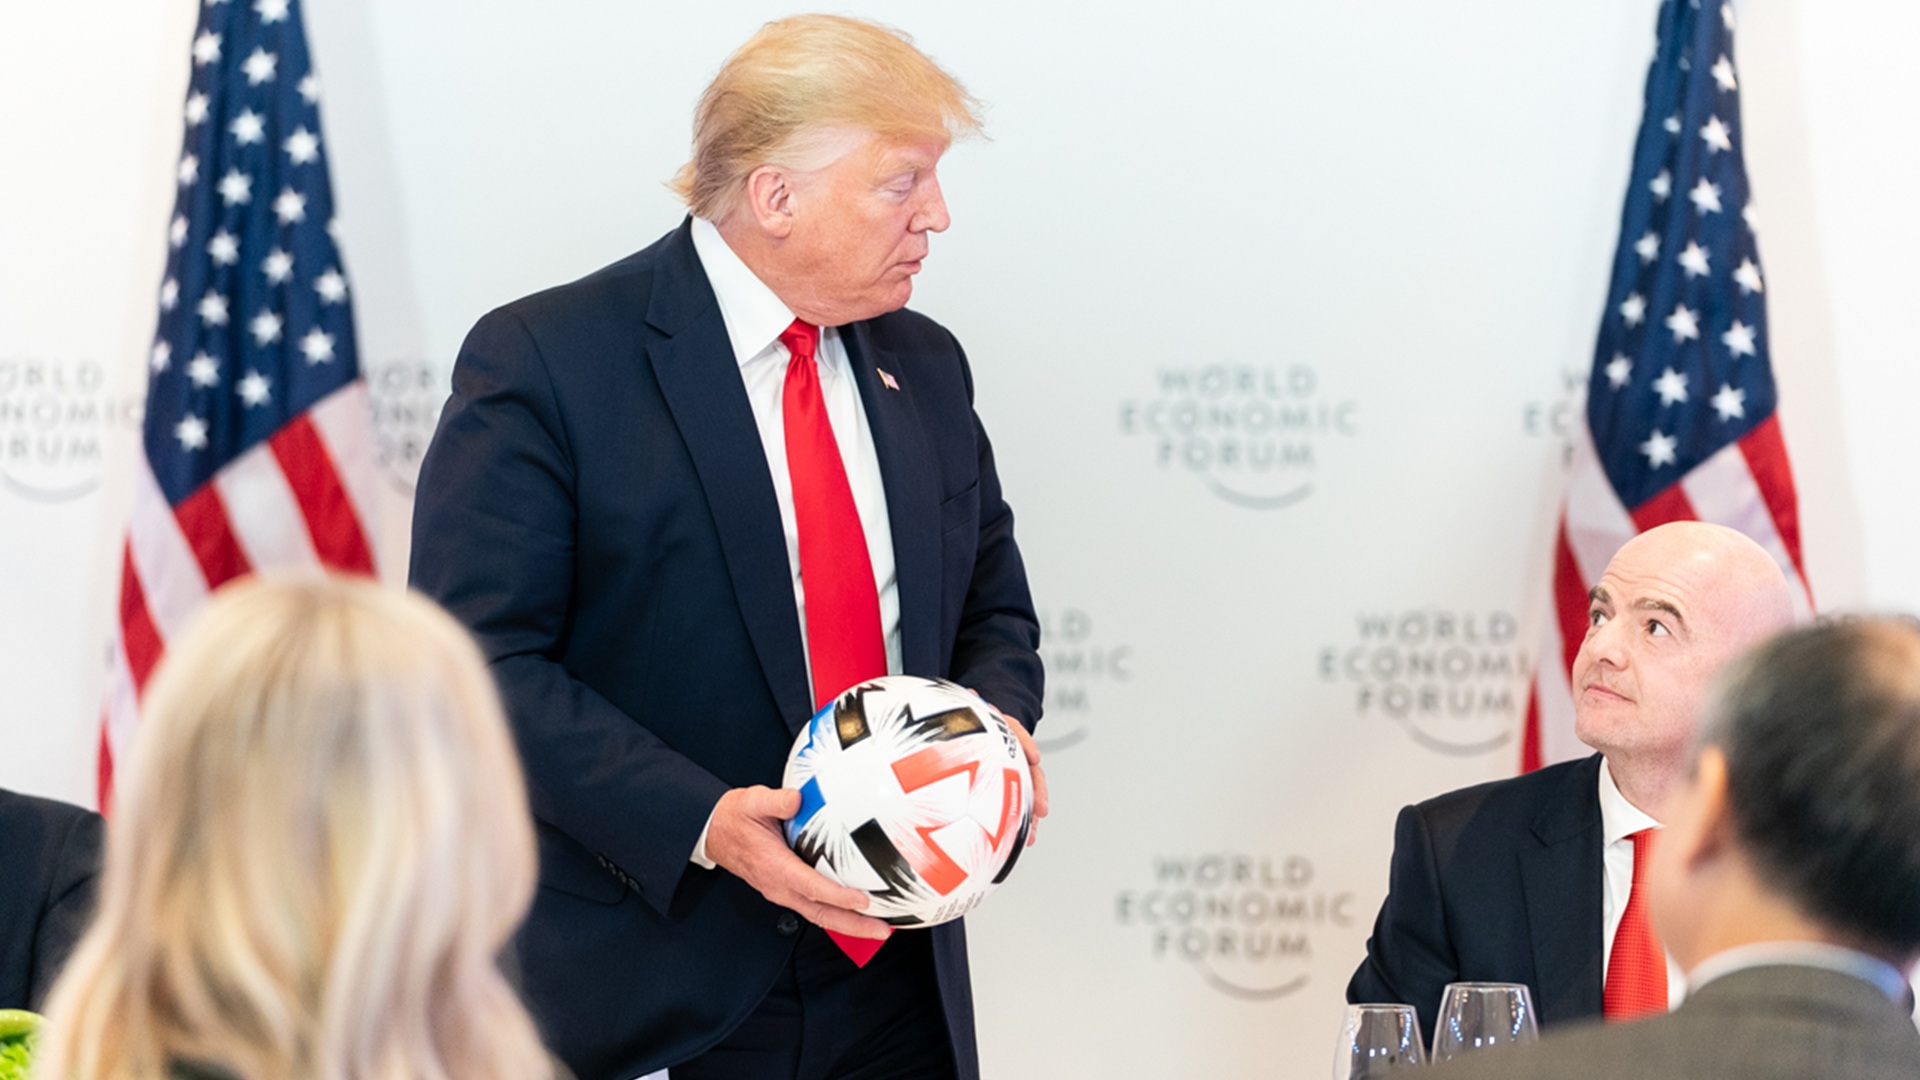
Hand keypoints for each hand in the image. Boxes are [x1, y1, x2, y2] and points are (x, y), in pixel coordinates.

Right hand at [703, 785, 891, 938]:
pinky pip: (815, 909)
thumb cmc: (735, 818)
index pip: (811, 887)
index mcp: (774, 866)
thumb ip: (776, 800)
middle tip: (882, 930)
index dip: (838, 896)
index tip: (863, 901)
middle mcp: (779, 886)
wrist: (715, 832)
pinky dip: (838, 915)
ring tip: (878, 927)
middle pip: (821, 913)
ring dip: (849, 925)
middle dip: (853, 925)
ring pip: (819, 915)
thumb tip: (797, 799)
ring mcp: (782, 892)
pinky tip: (856, 913)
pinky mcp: (786, 891)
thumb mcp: (752, 801)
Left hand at [981, 700, 1048, 846]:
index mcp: (1002, 731)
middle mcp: (1011, 752)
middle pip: (1029, 771)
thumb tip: (970, 693)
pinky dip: (1014, 824)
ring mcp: (1010, 770)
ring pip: (1024, 793)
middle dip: (1037, 791)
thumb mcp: (965, 711)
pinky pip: (1012, 805)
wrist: (975, 724)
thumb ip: (967, 707)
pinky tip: (1012, 845)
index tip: (1034, 757)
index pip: (1018, 733)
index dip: (1026, 744)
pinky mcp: (1004, 787)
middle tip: (1042, 810)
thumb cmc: (967, 719)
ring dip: (1029, 815)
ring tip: (1032, 837)